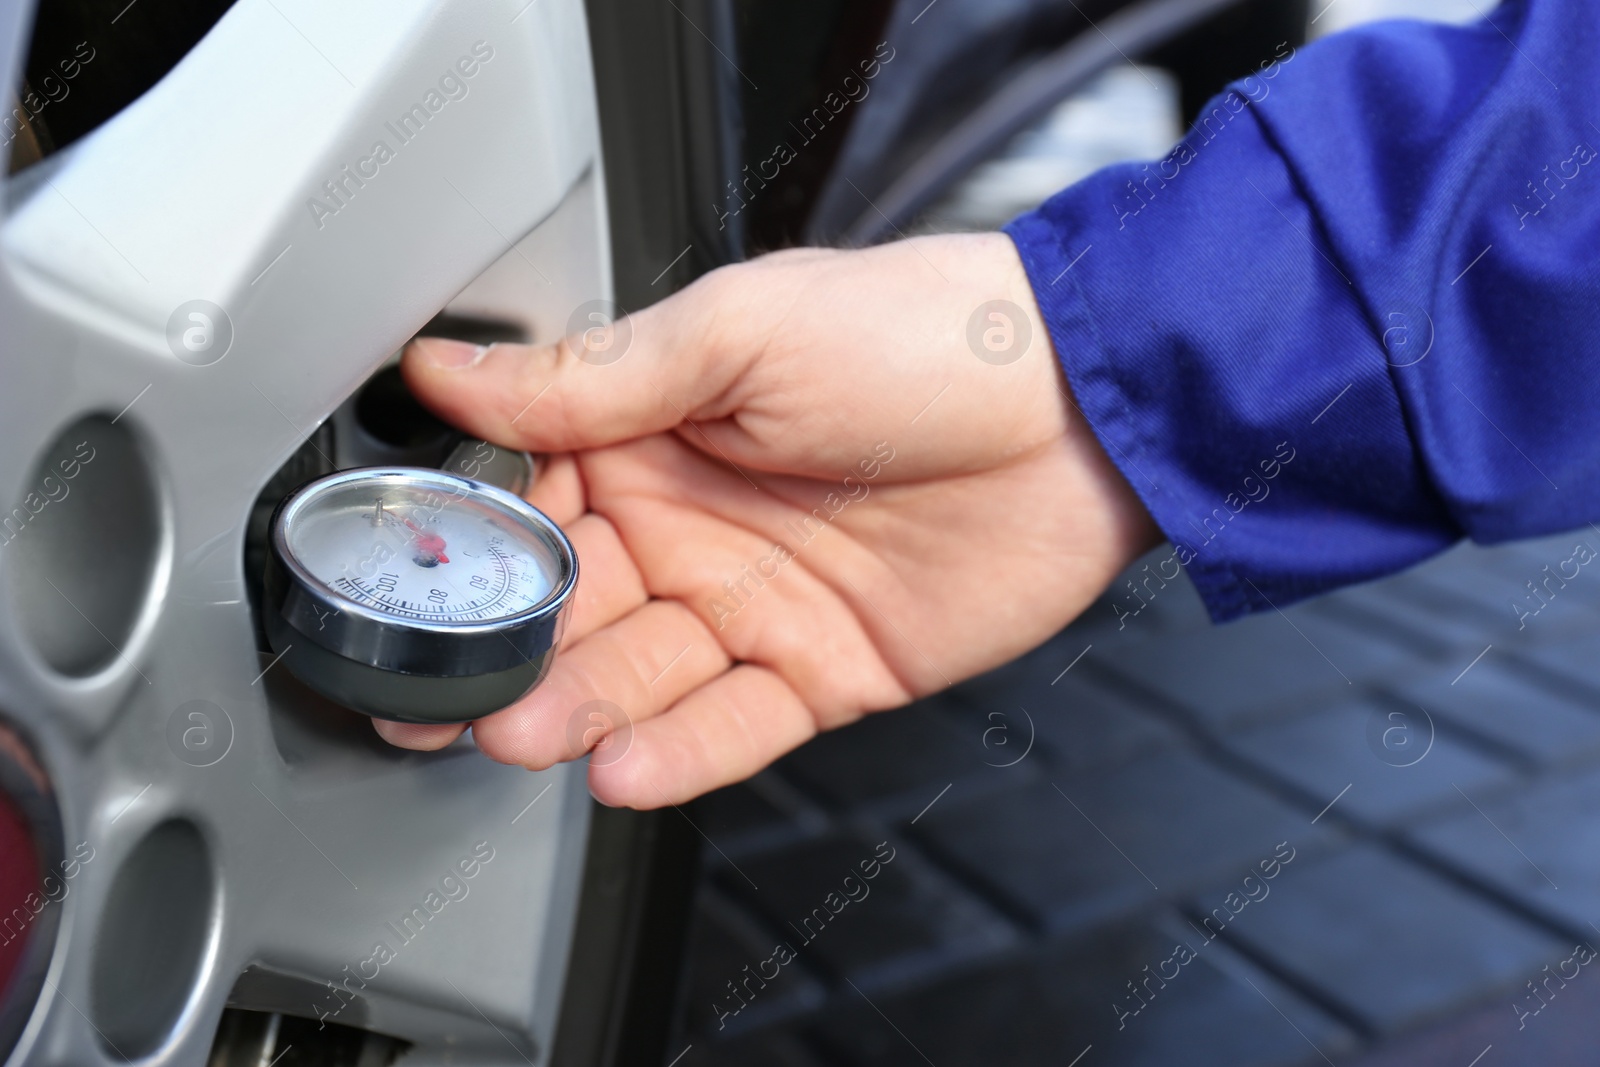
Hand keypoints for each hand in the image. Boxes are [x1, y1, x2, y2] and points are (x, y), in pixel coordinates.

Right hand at [376, 233, 1156, 807]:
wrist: (1081, 404)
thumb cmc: (921, 333)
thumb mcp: (738, 331)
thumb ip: (589, 377)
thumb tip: (447, 368)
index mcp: (655, 434)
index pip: (532, 509)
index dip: (473, 559)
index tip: (413, 597)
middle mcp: (693, 525)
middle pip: (573, 610)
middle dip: (512, 657)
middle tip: (453, 700)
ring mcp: (755, 604)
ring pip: (641, 676)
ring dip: (579, 709)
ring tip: (525, 731)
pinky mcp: (823, 669)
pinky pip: (734, 725)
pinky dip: (680, 751)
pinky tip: (624, 764)